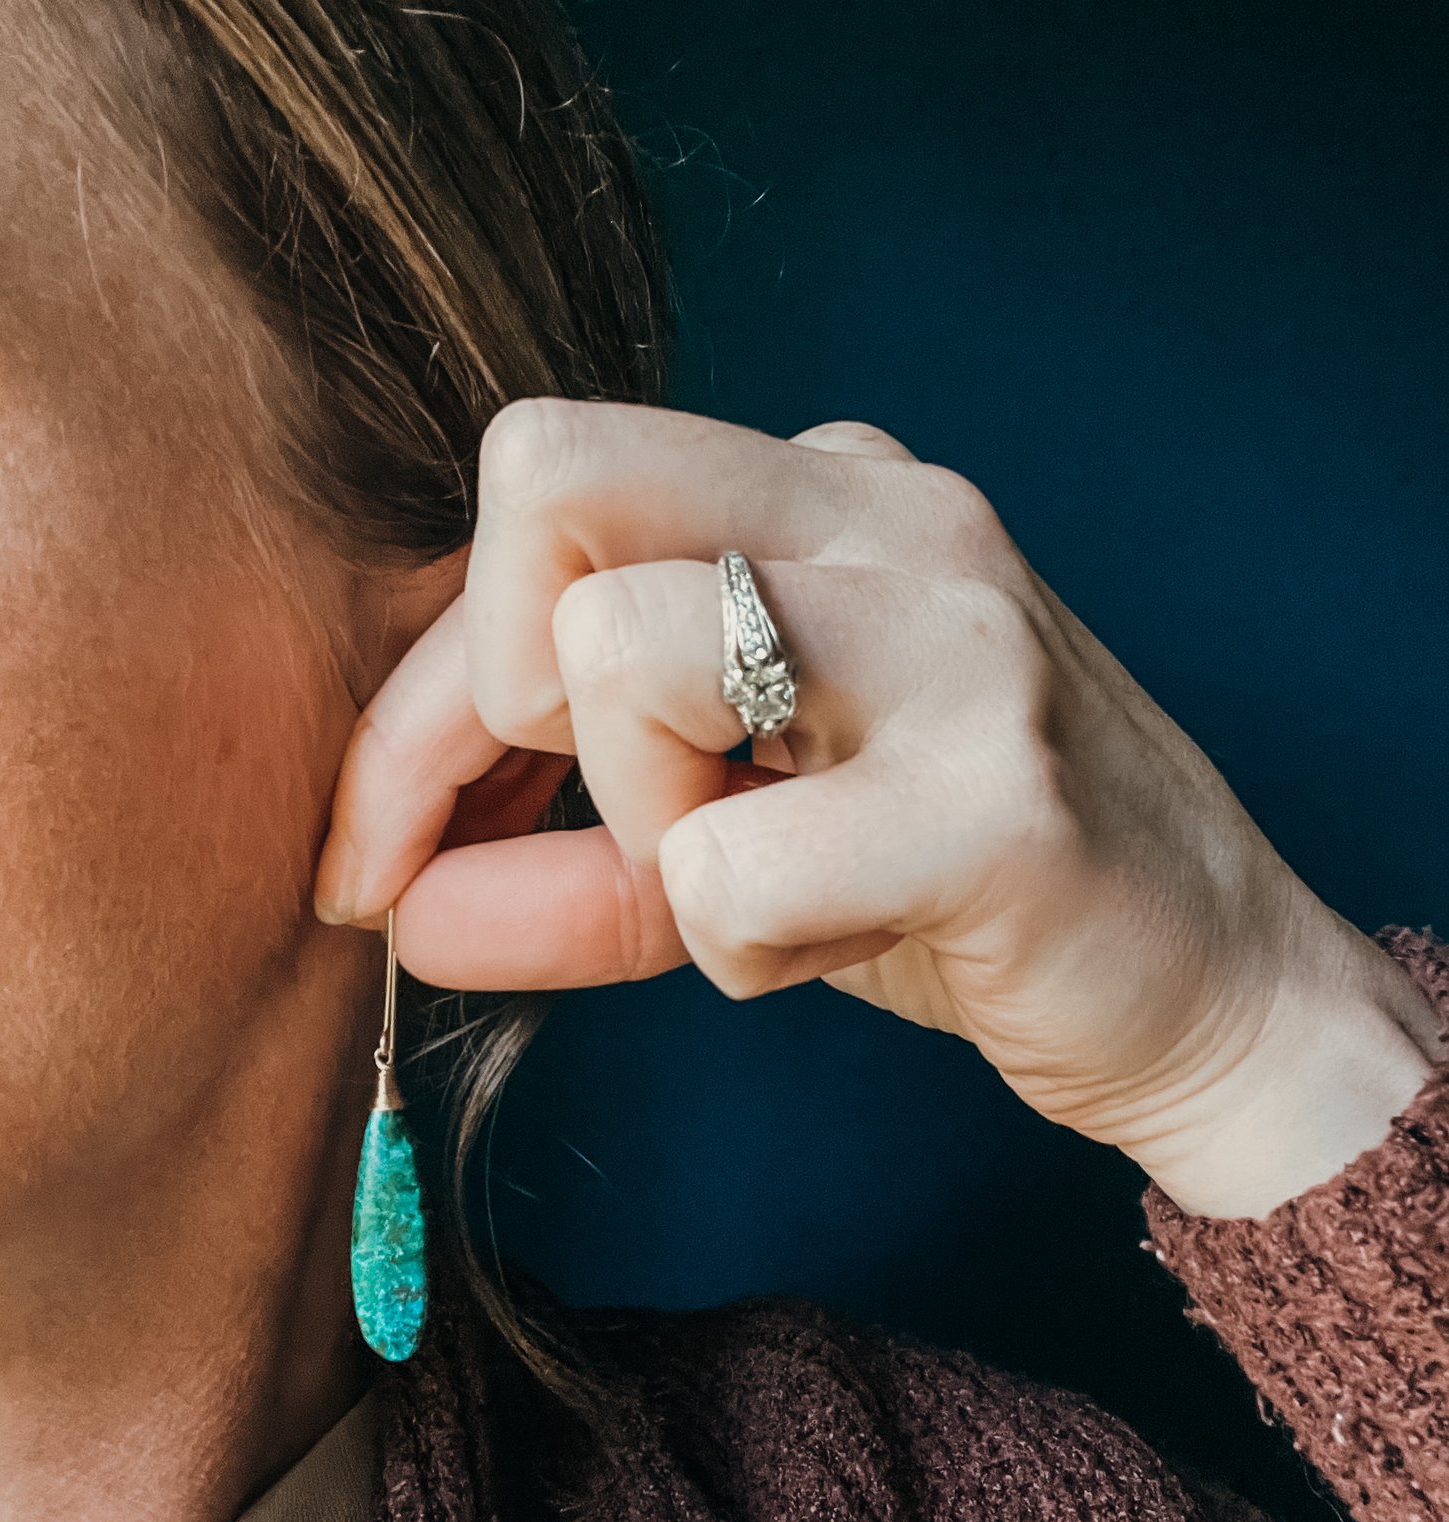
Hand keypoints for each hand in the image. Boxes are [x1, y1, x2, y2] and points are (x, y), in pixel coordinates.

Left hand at [314, 399, 1441, 1217]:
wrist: (1206, 987)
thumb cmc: (954, 892)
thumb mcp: (733, 850)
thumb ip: (562, 864)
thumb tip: (393, 913)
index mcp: (817, 492)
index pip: (530, 494)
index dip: (415, 699)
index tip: (378, 854)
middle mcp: (885, 513)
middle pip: (543, 470)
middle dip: (498, 691)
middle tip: (601, 812)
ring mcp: (955, 634)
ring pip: (620, 653)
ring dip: (644, 826)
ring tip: (767, 878)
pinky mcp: (997, 798)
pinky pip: (725, 873)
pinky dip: (742, 950)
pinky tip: (852, 939)